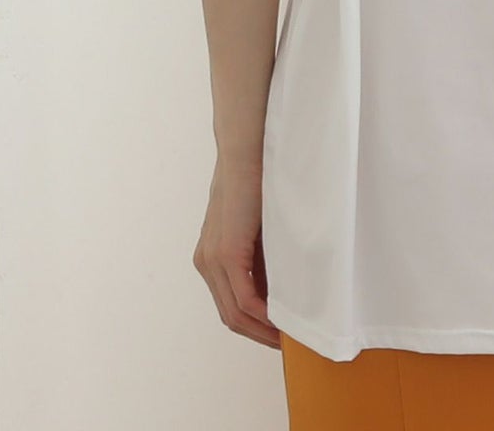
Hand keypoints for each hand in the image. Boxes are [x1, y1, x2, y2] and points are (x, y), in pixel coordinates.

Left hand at [192, 157, 280, 348]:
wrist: (247, 151)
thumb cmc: (258, 182)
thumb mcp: (260, 229)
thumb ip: (264, 258)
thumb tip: (281, 289)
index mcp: (211, 257)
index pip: (230, 304)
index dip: (254, 324)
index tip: (280, 332)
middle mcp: (205, 262)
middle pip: (230, 316)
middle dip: (258, 334)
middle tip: (287, 342)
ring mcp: (212, 259)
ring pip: (234, 313)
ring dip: (261, 329)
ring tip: (288, 336)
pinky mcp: (225, 253)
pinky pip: (243, 298)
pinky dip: (262, 314)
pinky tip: (281, 318)